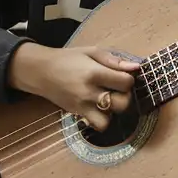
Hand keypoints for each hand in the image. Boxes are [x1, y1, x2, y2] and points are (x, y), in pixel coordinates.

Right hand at [8, 37, 138, 130]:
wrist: (42, 71)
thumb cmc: (68, 59)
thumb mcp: (91, 52)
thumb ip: (114, 60)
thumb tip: (136, 68)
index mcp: (94, 73)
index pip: (126, 82)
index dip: (128, 79)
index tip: (121, 76)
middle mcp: (90, 92)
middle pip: (123, 103)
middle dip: (124, 96)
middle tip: (116, 88)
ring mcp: (83, 106)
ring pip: (110, 119)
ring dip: (113, 110)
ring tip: (107, 99)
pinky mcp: (79, 115)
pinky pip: (98, 125)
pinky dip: (102, 119)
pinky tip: (99, 108)